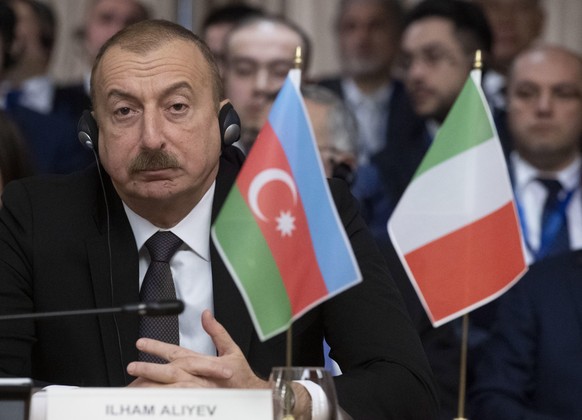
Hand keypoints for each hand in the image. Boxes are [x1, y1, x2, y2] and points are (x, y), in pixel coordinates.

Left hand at [127, 310, 267, 388]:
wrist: (251, 395)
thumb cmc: (241, 376)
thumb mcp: (231, 349)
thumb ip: (217, 332)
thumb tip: (206, 314)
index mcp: (203, 361)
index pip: (175, 351)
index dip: (157, 346)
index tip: (141, 343)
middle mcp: (197, 376)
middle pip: (169, 371)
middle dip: (148, 368)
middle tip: (132, 366)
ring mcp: (196, 391)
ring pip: (169, 388)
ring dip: (151, 386)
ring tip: (134, 386)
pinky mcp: (197, 402)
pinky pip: (177, 402)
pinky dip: (164, 400)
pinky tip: (151, 401)